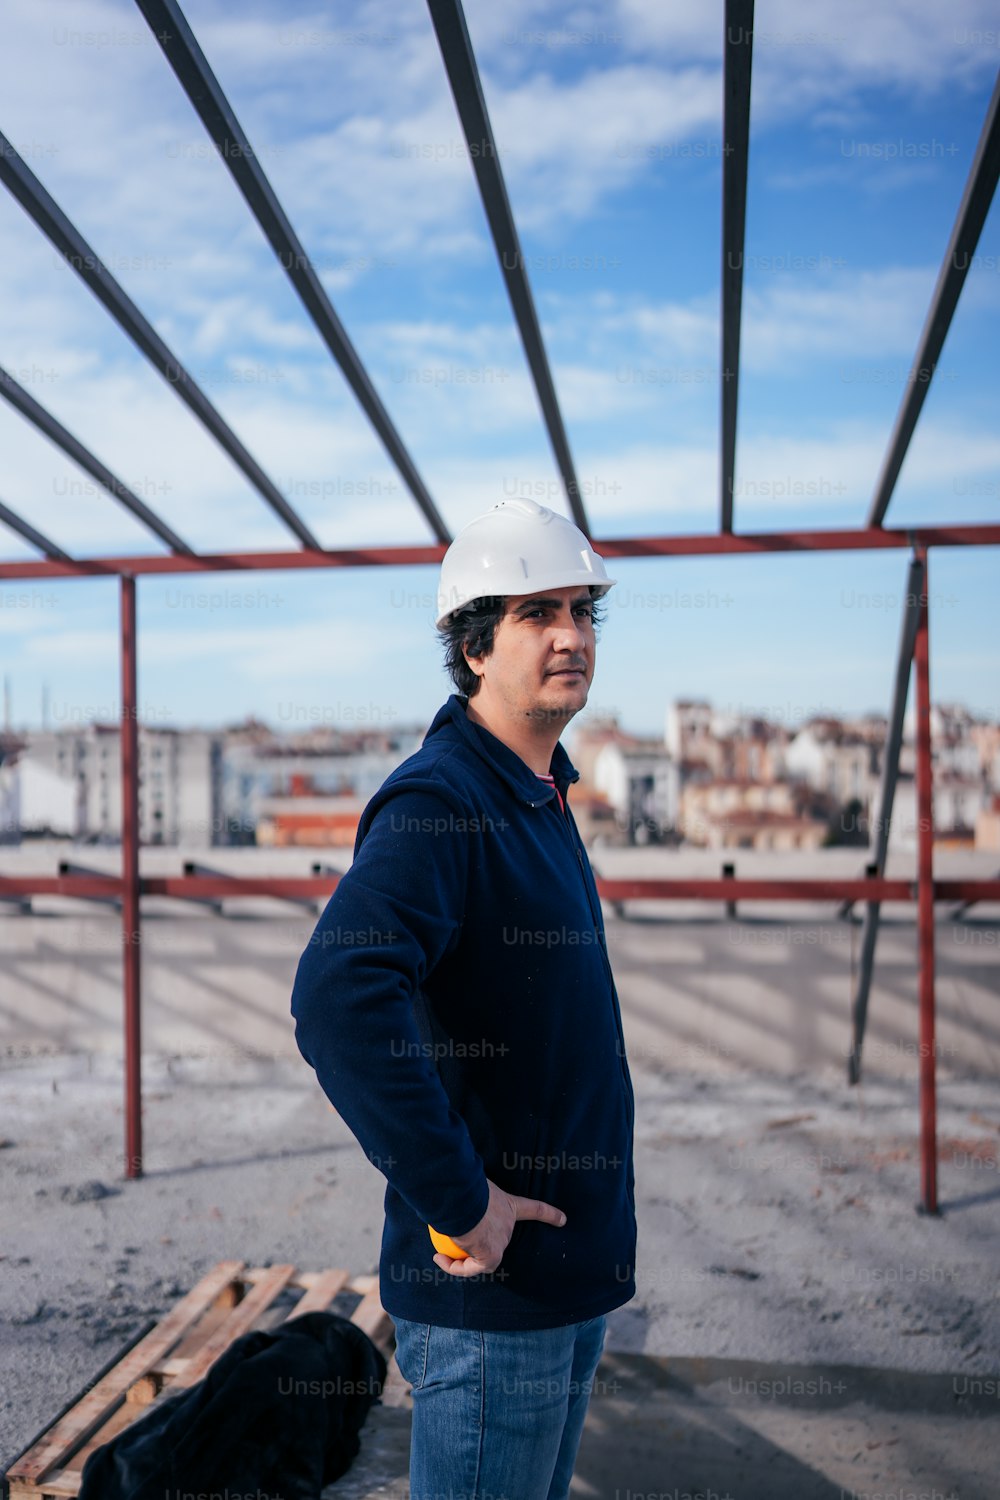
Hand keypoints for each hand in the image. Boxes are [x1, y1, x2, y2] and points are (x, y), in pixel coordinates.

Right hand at [431, 1176, 566, 1276]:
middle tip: (454, 1234)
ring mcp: (500, 1243)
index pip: (534, 1209)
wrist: (463, 1202)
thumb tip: (450, 1178)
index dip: (549, 1214)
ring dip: (460, 1259)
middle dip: (475, 1242)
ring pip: (479, 1258)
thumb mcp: (470, 1184)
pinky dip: (453, 1266)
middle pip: (494, 1240)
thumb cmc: (465, 1188)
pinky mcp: (488, 1258)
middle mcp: (507, 1227)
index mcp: (509, 1206)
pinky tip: (439, 1258)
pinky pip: (468, 1268)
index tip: (563, 1219)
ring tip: (442, 1254)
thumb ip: (465, 1188)